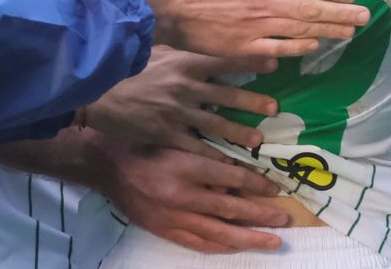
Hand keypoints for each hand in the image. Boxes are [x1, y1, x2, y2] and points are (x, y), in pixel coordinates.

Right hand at [86, 47, 277, 151]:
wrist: (95, 92)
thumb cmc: (125, 68)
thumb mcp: (154, 49)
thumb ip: (179, 47)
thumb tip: (198, 31)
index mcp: (184, 63)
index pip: (225, 60)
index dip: (251, 62)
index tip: (274, 63)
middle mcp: (186, 87)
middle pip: (227, 95)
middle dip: (253, 101)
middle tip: (274, 107)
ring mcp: (177, 113)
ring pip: (217, 124)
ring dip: (240, 132)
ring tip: (258, 139)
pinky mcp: (165, 134)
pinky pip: (196, 147)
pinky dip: (214, 156)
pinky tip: (229, 163)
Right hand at [101, 141, 288, 253]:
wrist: (105, 165)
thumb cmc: (143, 145)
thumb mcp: (178, 141)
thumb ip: (207, 158)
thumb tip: (237, 177)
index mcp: (185, 167)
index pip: (232, 178)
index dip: (257, 185)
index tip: (275, 189)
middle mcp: (181, 196)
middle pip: (230, 209)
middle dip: (260, 216)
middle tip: (285, 220)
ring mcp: (172, 217)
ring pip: (218, 233)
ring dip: (248, 238)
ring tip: (272, 242)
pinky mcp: (164, 230)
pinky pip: (198, 243)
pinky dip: (220, 246)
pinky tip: (237, 248)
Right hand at [137, 0, 368, 57]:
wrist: (158, 8)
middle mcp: (262, 4)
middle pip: (310, 11)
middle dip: (341, 13)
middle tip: (365, 18)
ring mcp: (253, 29)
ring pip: (299, 32)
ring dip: (327, 32)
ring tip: (349, 32)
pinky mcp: (240, 48)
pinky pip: (276, 50)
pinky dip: (297, 49)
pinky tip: (313, 47)